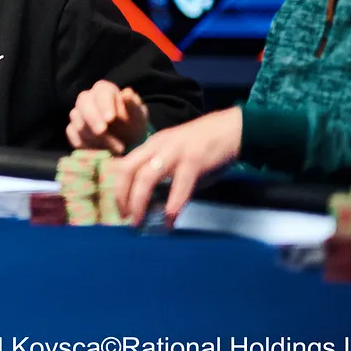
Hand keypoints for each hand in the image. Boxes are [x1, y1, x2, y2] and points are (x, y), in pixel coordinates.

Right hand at [66, 81, 148, 154]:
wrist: (126, 142)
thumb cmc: (133, 124)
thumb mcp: (138, 116)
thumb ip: (133, 105)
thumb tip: (127, 93)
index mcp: (104, 90)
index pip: (100, 92)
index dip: (104, 105)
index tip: (110, 118)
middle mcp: (87, 98)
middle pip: (83, 104)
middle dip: (92, 119)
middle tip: (102, 132)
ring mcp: (78, 114)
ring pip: (78, 122)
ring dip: (94, 137)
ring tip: (114, 148)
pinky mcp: (73, 130)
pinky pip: (74, 136)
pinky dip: (86, 145)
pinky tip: (101, 152)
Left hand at [112, 108, 242, 226]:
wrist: (232, 128)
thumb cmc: (205, 146)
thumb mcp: (178, 159)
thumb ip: (167, 179)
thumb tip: (157, 207)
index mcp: (151, 145)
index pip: (124, 166)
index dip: (118, 189)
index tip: (121, 210)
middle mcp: (157, 146)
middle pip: (128, 171)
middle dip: (122, 196)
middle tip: (127, 219)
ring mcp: (174, 152)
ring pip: (146, 177)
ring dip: (139, 202)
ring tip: (140, 222)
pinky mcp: (194, 159)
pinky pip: (180, 184)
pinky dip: (173, 203)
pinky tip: (169, 218)